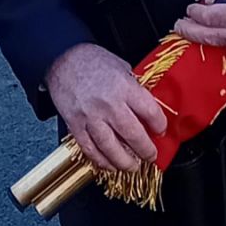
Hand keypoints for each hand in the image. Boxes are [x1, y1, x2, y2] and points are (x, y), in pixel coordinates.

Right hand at [44, 43, 167, 173]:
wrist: (64, 59)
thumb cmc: (93, 60)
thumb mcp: (121, 66)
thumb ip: (133, 87)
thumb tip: (145, 107)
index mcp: (124, 87)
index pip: (149, 111)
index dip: (159, 124)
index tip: (161, 130)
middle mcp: (109, 104)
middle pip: (133, 135)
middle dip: (145, 150)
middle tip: (151, 156)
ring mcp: (91, 117)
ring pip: (111, 148)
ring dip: (125, 162)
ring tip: (133, 166)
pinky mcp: (76, 126)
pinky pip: (90, 149)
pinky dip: (101, 161)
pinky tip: (110, 165)